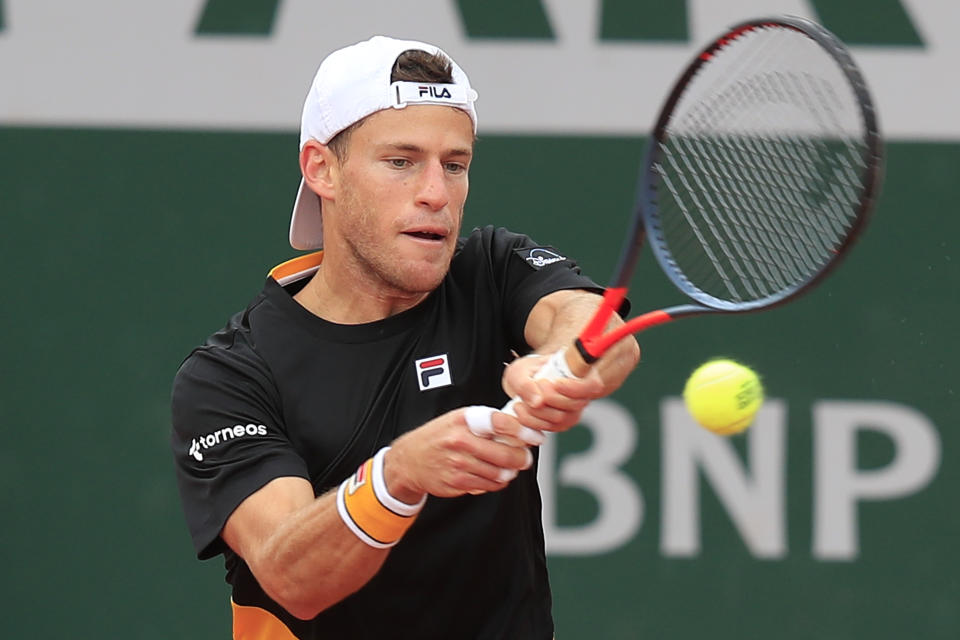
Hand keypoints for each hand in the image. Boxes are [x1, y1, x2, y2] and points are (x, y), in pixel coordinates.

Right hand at [384, 407, 537, 499]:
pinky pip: (488, 485)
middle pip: (504, 453)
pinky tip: (495, 476)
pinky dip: (497, 482)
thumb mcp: (458, 420)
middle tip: (525, 458)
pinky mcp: (456, 482)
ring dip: (510, 472)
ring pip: (499, 473)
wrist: (409, 459)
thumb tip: (520, 427)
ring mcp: (457, 463)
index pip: (500, 423)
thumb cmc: (440, 436)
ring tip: (510, 468)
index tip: (535, 438)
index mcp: (463, 420)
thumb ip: (486, 422)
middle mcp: (460, 440)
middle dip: (521, 458)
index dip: (522, 431)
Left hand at [501, 352, 602, 432]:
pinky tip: (522, 409)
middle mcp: (580, 396)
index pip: (590, 386)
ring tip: (521, 400)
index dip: (575, 387)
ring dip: (536, 411)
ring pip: (560, 419)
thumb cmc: (527, 372)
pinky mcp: (561, 424)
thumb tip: (538, 401)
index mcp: (580, 375)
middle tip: (533, 387)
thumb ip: (526, 384)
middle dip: (549, 398)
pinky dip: (532, 421)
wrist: (523, 383)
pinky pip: (549, 428)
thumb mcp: (521, 370)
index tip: (555, 383)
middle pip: (573, 405)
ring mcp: (572, 412)